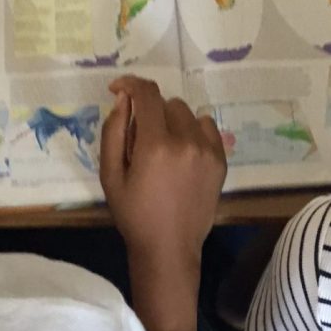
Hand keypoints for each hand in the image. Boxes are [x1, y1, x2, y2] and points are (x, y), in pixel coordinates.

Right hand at [100, 77, 226, 266]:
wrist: (168, 247)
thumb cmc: (133, 214)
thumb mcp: (110, 175)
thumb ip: (113, 132)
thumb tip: (122, 99)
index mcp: (155, 145)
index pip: (146, 94)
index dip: (130, 84)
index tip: (118, 88)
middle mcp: (185, 141)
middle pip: (166, 103)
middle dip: (150, 112)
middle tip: (140, 139)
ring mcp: (207, 151)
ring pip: (187, 113)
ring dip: (171, 121)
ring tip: (163, 148)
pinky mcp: (220, 161)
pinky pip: (207, 127)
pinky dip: (193, 131)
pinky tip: (183, 152)